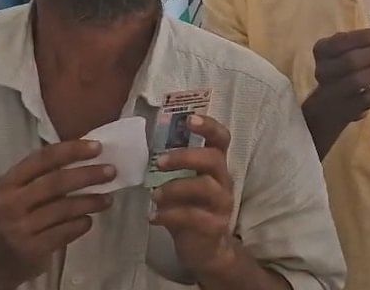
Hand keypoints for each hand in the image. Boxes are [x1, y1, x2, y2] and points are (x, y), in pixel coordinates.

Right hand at [0, 141, 113, 289]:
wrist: (4, 258)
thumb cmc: (22, 214)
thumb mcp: (23, 191)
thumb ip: (48, 173)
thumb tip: (92, 153)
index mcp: (8, 182)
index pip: (42, 158)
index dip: (72, 150)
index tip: (98, 147)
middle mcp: (9, 204)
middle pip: (56, 182)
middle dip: (88, 175)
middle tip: (111, 171)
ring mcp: (19, 228)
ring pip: (63, 208)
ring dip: (91, 201)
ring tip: (108, 199)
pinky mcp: (32, 248)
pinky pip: (66, 231)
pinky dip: (82, 223)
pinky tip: (90, 219)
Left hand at [150, 114, 237, 278]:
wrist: (207, 250)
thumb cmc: (192, 211)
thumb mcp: (185, 186)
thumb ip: (175, 169)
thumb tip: (146, 145)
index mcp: (216, 167)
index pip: (221, 139)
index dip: (208, 126)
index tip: (189, 118)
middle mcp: (223, 182)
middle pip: (213, 159)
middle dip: (185, 156)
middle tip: (159, 162)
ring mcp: (221, 204)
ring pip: (204, 187)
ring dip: (174, 188)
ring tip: (153, 196)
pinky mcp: (214, 226)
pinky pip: (192, 216)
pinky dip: (169, 215)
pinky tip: (153, 217)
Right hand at [304, 29, 369, 128]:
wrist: (329, 105)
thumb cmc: (342, 68)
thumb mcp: (343, 50)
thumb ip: (359, 43)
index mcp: (322, 51)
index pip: (338, 43)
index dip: (361, 38)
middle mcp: (323, 72)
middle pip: (349, 62)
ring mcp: (334, 93)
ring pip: (357, 81)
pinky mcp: (349, 109)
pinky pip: (367, 98)